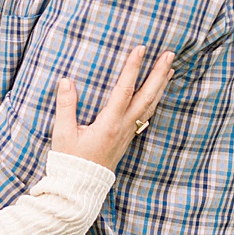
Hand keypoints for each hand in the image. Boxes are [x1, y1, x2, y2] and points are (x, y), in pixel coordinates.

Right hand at [50, 44, 175, 169]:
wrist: (81, 185)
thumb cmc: (71, 159)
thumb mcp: (64, 133)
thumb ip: (66, 106)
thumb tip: (66, 81)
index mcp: (109, 123)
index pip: (124, 90)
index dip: (132, 68)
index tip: (140, 49)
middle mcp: (123, 126)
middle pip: (147, 96)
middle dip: (158, 74)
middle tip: (169, 55)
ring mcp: (128, 133)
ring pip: (151, 105)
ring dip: (161, 85)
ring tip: (170, 69)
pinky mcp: (128, 138)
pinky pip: (146, 115)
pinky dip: (155, 101)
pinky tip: (157, 94)